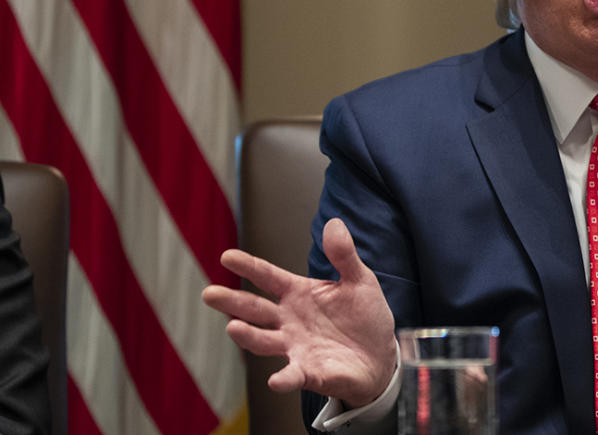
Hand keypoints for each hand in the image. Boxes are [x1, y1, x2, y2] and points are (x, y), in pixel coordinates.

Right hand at [201, 218, 396, 406]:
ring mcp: (296, 347)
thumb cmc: (364, 316)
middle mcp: (289, 320)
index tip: (226, 257)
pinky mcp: (310, 372)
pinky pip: (293, 376)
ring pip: (264, 341)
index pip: (268, 277)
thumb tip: (334, 223)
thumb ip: (344, 255)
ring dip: (249, 336)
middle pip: (255, 309)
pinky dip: (284, 378)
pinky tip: (276, 380)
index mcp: (298, 293)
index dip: (249, 266)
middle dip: (232, 302)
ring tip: (233, 327)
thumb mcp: (359, 280)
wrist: (381, 355)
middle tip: (210, 293)